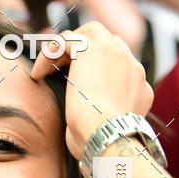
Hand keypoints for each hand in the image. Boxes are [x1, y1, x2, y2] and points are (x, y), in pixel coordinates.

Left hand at [30, 22, 153, 160]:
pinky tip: (38, 75)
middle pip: (107, 41)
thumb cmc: (103, 144)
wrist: (106, 136)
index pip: (119, 64)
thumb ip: (104, 115)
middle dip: (83, 51)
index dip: (96, 68)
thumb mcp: (108, 129)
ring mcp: (115, 53)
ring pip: (88, 33)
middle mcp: (132, 66)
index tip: (76, 82)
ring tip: (47, 69)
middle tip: (60, 67)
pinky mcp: (92, 50)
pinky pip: (65, 40)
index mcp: (140, 86)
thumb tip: (86, 119)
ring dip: (66, 49)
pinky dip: (48, 54)